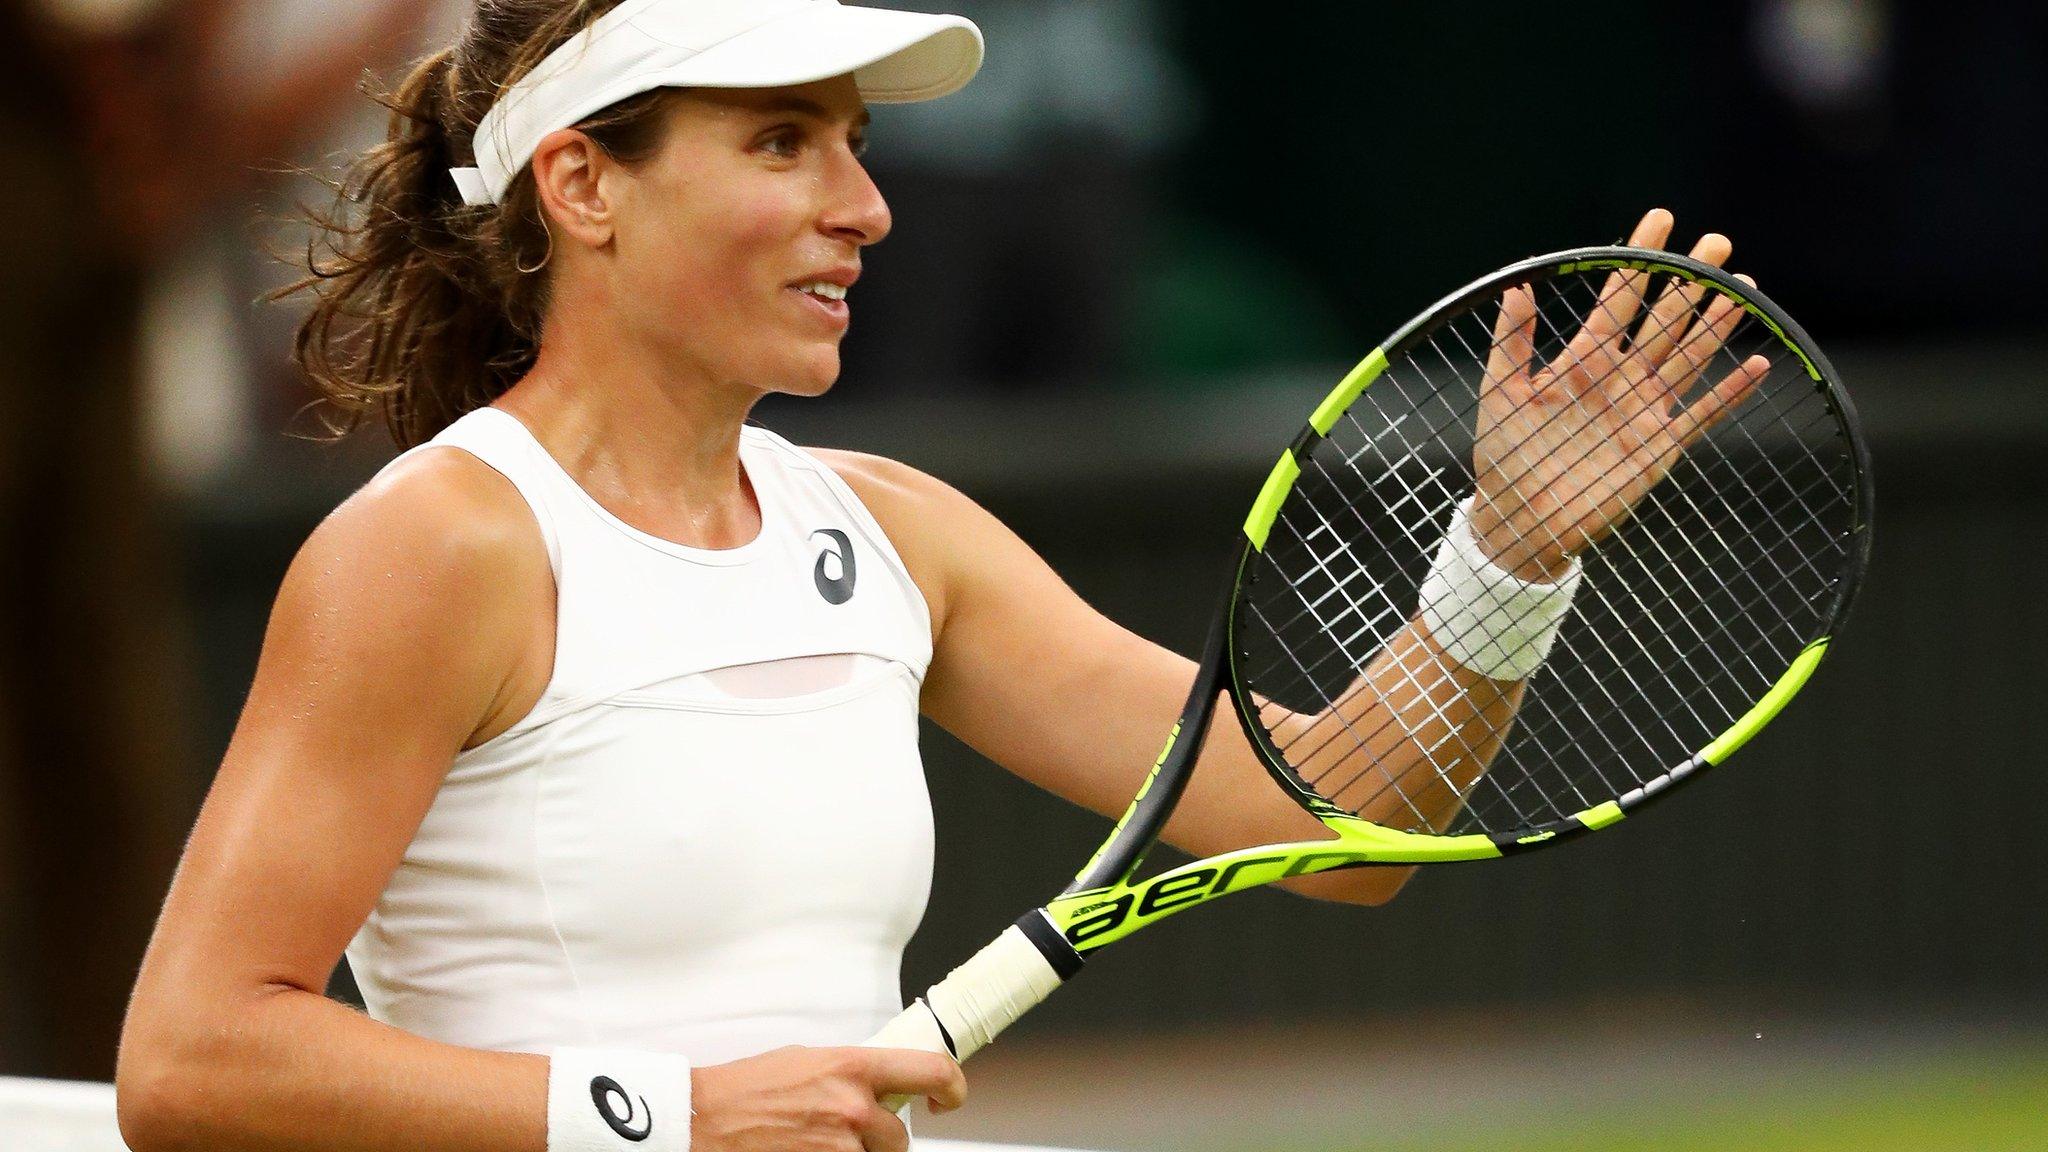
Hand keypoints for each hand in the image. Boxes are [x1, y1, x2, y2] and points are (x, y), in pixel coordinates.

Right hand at [689, 1046, 966, 1151]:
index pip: (931, 1070)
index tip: (949, 1099)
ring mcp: (841, 1147)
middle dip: (879, 1142)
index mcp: (852, 1067)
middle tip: (844, 1135)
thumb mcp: (807, 1061)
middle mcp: (853, 1107)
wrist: (703, 1121)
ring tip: (816, 1144)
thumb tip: (882, 1085)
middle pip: (900, 1137)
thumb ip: (851, 1074)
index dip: (953, 1087)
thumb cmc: (746, 1090)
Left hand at [1469, 208, 1767, 578]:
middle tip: (1717, 242)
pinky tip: (1758, 364)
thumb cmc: (1504, 456)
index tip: (1661, 218)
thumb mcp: (1501, 391)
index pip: (1619, 298)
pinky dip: (1730, 392)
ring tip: (1741, 286)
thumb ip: (1512, 340)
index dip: (1639, 259)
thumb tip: (1517, 285)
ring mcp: (1643, 410)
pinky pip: (1702, 414)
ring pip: (1688, 357)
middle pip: (1664, 319)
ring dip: (1715, 324)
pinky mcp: (1659, 447)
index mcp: (1582, 360)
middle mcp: (1620, 378)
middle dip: (1690, 280)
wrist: (1521, 519)